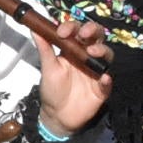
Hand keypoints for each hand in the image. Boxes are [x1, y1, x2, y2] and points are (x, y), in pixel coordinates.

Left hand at [36, 16, 112, 136]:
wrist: (57, 115)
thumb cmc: (52, 88)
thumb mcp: (47, 67)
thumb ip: (44, 48)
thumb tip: (34, 28)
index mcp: (73, 49)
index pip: (77, 31)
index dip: (71, 27)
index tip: (62, 32)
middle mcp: (87, 56)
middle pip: (96, 37)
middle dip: (93, 31)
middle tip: (84, 34)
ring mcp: (96, 71)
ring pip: (107, 55)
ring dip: (102, 51)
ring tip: (92, 52)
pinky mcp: (102, 88)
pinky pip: (108, 82)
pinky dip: (107, 79)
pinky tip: (104, 78)